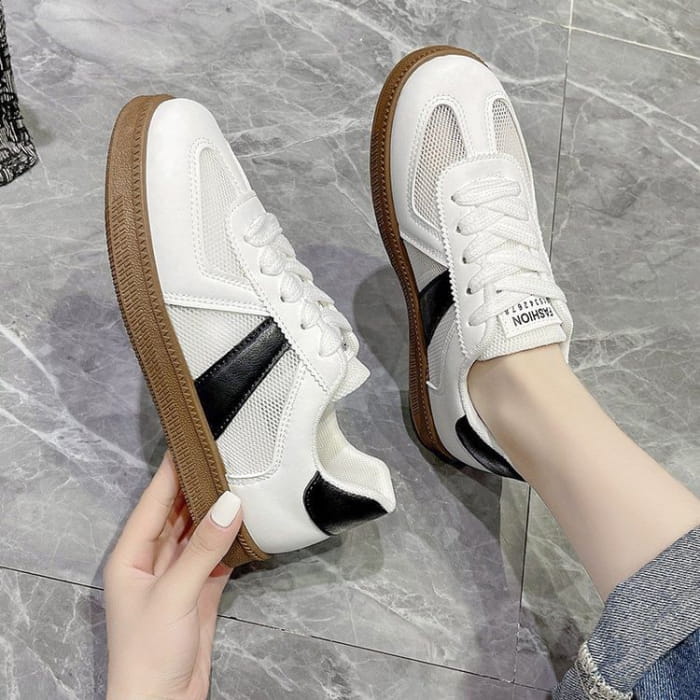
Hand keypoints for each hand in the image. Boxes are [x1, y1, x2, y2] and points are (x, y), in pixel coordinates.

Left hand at [104, 452, 240, 698]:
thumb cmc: (148, 652)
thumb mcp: (174, 594)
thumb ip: (203, 548)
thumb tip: (230, 503)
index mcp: (132, 555)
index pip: (154, 501)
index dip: (172, 471)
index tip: (193, 441)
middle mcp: (153, 559)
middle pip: (178, 513)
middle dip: (199, 486)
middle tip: (226, 456)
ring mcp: (179, 575)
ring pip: (200, 532)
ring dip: (218, 511)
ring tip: (240, 480)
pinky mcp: (201, 590)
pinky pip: (217, 555)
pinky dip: (232, 540)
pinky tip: (247, 522)